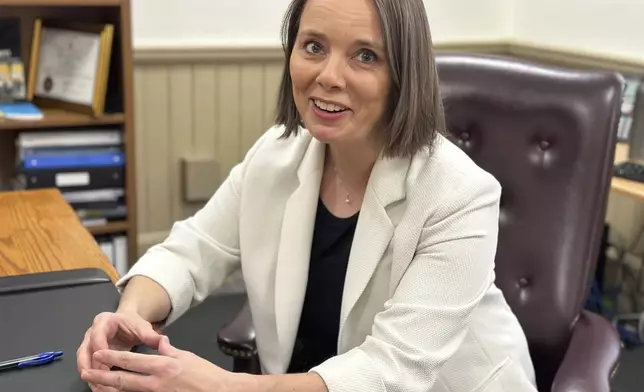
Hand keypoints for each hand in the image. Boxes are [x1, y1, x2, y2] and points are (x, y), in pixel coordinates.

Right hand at [77, 311, 162, 390]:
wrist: (127, 322)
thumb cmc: (133, 324)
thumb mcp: (142, 327)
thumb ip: (150, 335)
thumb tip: (162, 341)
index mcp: (104, 321)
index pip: (97, 336)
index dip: (100, 350)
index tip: (106, 364)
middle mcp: (92, 332)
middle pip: (84, 350)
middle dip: (89, 367)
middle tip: (97, 381)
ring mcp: (88, 343)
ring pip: (83, 361)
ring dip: (90, 375)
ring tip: (99, 388)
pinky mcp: (90, 354)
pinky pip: (88, 367)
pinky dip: (94, 377)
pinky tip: (101, 388)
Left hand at [81, 336, 246, 391]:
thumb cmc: (205, 374)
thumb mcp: (187, 356)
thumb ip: (169, 350)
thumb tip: (159, 342)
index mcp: (163, 365)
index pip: (131, 360)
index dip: (112, 356)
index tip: (98, 353)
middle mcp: (156, 382)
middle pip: (122, 380)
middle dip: (102, 377)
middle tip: (86, 373)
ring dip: (110, 390)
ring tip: (96, 386)